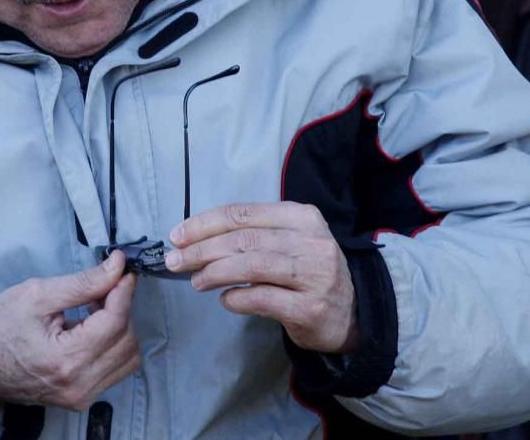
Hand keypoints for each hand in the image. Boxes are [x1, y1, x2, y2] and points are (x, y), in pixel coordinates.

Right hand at [0, 252, 139, 410]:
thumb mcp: (36, 295)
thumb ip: (82, 282)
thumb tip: (116, 267)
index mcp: (65, 359)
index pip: (115, 321)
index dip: (123, 291)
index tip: (122, 270)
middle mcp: (78, 384)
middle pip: (127, 340)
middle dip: (120, 309)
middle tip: (99, 289)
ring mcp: (81, 396)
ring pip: (128, 357)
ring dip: (119, 328)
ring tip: (93, 310)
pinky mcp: (81, 397)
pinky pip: (116, 369)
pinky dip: (112, 345)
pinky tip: (90, 329)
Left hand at [165, 202, 356, 353]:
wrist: (353, 315)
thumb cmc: (309, 273)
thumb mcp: (288, 242)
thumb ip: (251, 235)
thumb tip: (194, 238)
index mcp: (301, 216)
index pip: (242, 214)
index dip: (204, 224)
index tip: (177, 236)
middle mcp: (310, 241)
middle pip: (243, 239)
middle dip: (202, 249)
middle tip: (176, 260)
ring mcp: (314, 275)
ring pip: (251, 265)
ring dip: (215, 272)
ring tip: (196, 280)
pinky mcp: (310, 308)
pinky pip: (262, 298)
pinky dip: (237, 298)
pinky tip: (225, 299)